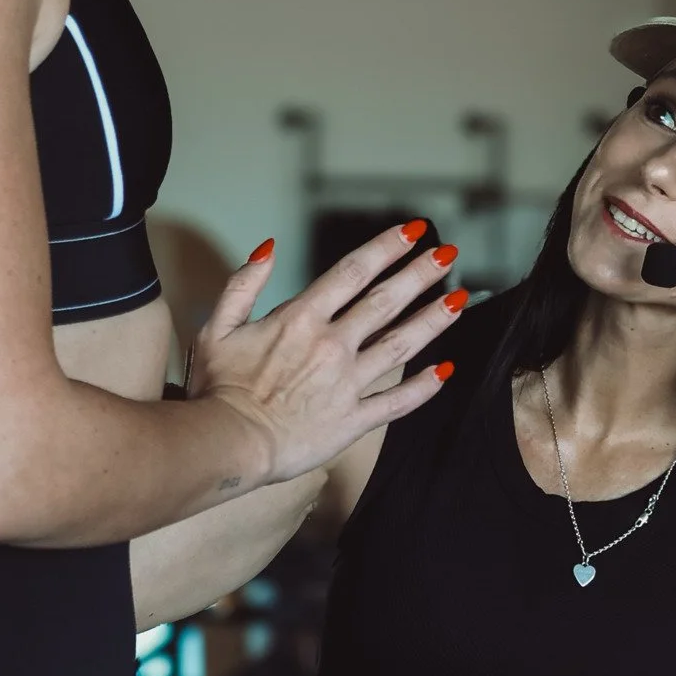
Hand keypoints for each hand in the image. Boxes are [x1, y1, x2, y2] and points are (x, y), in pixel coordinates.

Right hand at [188, 224, 465, 486]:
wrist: (228, 443)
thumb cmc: (217, 389)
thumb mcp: (217, 327)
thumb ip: (243, 284)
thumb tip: (268, 248)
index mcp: (301, 319)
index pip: (353, 272)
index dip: (386, 247)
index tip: (413, 231)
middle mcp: (332, 346)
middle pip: (385, 302)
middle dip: (420, 275)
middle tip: (447, 257)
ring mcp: (347, 383)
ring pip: (400, 345)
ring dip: (432, 320)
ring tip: (458, 300)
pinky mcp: (353, 420)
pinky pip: (396, 402)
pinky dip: (423, 387)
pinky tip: (444, 371)